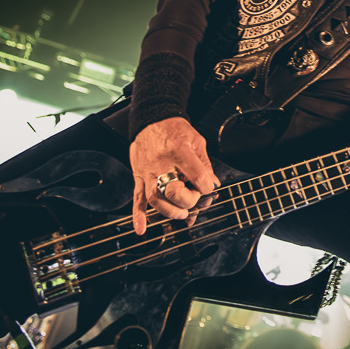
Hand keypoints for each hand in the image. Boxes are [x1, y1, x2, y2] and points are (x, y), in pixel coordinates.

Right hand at [129, 117, 220, 234]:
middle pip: (172, 191)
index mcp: (179, 151)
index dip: (207, 186)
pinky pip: (137, 198)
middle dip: (187, 200)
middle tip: (194, 199)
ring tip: (181, 213)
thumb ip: (205, 164)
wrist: (151, 120)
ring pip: (155, 198)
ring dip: (169, 211)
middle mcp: (161, 163)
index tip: (208, 187)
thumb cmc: (174, 130)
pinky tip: (141, 229)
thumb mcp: (196, 141)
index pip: (197, 176)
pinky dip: (138, 215)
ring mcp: (148, 171)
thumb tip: (213, 183)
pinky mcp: (139, 176)